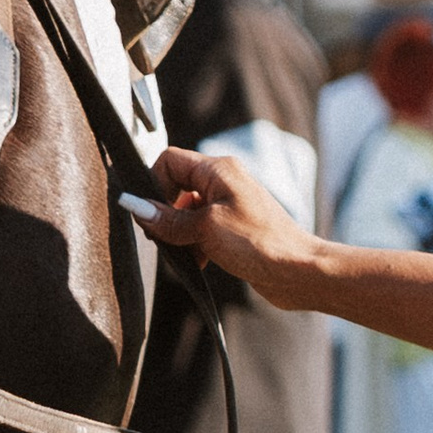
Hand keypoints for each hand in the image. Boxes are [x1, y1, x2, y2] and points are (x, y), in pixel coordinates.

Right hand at [126, 143, 323, 301]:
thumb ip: (168, 219)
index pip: (169, 160)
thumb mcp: (205, 229)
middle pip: (175, 186)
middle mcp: (224, 182)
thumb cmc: (260, 243)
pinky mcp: (233, 228)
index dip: (153, 184)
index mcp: (218, 170)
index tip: (152, 214)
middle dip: (164, 213)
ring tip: (185, 254)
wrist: (298, 272)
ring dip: (179, 234)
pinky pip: (201, 230)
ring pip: (186, 212)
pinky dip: (194, 245)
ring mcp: (229, 205)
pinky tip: (199, 263)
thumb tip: (133, 205)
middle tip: (164, 238)